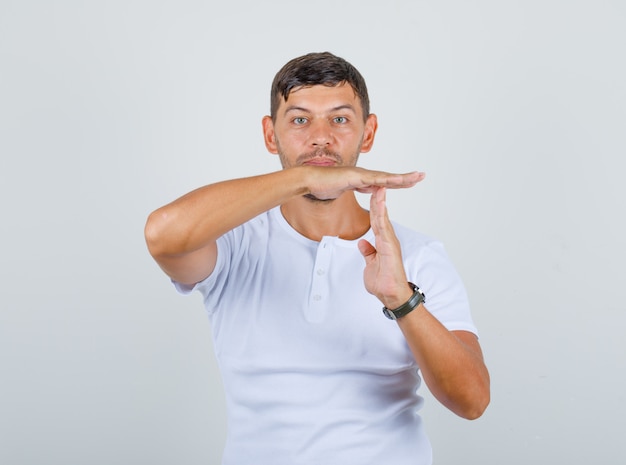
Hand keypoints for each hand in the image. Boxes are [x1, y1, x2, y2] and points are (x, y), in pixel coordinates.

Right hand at [305, 166, 424, 200]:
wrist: (308, 180)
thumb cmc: (321, 185)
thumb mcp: (343, 190)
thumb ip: (354, 188)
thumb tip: (363, 188)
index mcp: (361, 180)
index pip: (384, 182)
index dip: (397, 182)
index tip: (410, 181)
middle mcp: (363, 175)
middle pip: (388, 177)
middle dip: (405, 178)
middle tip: (421, 176)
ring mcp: (359, 174)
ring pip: (384, 177)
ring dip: (401, 177)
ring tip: (415, 177)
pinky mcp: (354, 177)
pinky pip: (372, 179)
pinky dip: (385, 179)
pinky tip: (396, 179)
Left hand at [358, 187, 413, 308]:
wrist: (391, 295)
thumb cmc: (383, 282)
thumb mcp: (370, 264)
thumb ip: (368, 253)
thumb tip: (362, 244)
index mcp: (383, 241)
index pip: (376, 220)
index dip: (374, 206)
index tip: (370, 192)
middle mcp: (388, 239)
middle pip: (380, 215)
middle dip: (378, 199)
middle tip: (376, 182)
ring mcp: (390, 243)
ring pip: (383, 219)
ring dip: (380, 203)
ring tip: (379, 188)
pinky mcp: (390, 248)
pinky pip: (384, 229)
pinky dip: (382, 216)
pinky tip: (380, 206)